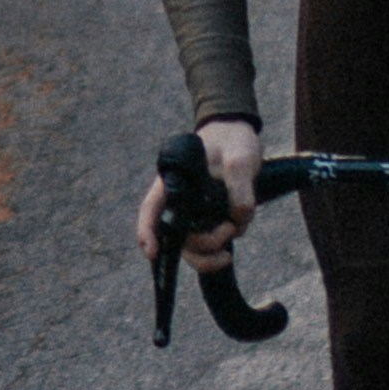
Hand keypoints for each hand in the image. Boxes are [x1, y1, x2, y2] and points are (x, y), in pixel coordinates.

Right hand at [137, 117, 261, 280]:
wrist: (241, 136)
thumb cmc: (232, 139)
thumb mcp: (239, 157)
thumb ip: (240, 187)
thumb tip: (237, 219)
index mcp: (174, 182)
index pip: (152, 209)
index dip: (147, 232)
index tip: (152, 252)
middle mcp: (179, 201)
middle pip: (176, 238)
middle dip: (202, 244)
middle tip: (229, 228)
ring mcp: (193, 213)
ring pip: (191, 247)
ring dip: (210, 253)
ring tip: (232, 234)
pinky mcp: (209, 220)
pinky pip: (207, 246)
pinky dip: (218, 251)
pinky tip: (233, 237)